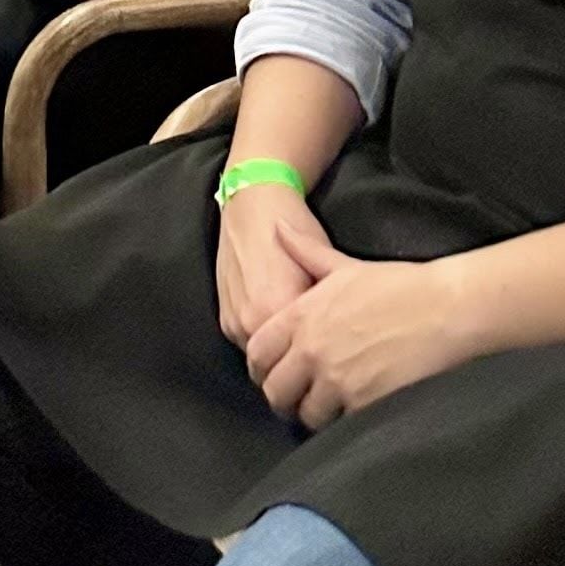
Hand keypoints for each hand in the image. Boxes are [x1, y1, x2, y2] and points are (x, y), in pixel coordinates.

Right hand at [214, 178, 339, 354]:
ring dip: (278, 356)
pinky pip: (247, 344)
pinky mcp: (223, 318)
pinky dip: (262, 342)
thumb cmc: (294, 227)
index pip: (307, 358)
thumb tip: (341, 338)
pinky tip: (277, 327)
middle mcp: (251, 323)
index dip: (325, 360)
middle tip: (320, 357)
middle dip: (299, 364)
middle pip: (282, 365)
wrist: (253, 200)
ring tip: (298, 344)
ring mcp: (233, 322)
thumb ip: (325, 309)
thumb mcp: (321, 265)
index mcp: (279, 312)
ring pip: (262, 359)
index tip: (338, 358)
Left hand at [244, 255, 470, 426]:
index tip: (271, 371)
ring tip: (325, 406)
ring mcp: (337, 380)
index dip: (261, 367)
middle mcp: (312, 350)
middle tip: (296, 397)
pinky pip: (339, 425)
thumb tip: (278, 227)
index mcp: (302, 316)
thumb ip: (305, 252)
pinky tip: (350, 412)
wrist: (442, 309)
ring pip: (306, 414)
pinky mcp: (365, 404)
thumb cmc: (396, 284)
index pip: (258, 353)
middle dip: (283, 397)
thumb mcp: (344, 265)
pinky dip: (341, 423)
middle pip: (276, 391)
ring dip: (313, 413)